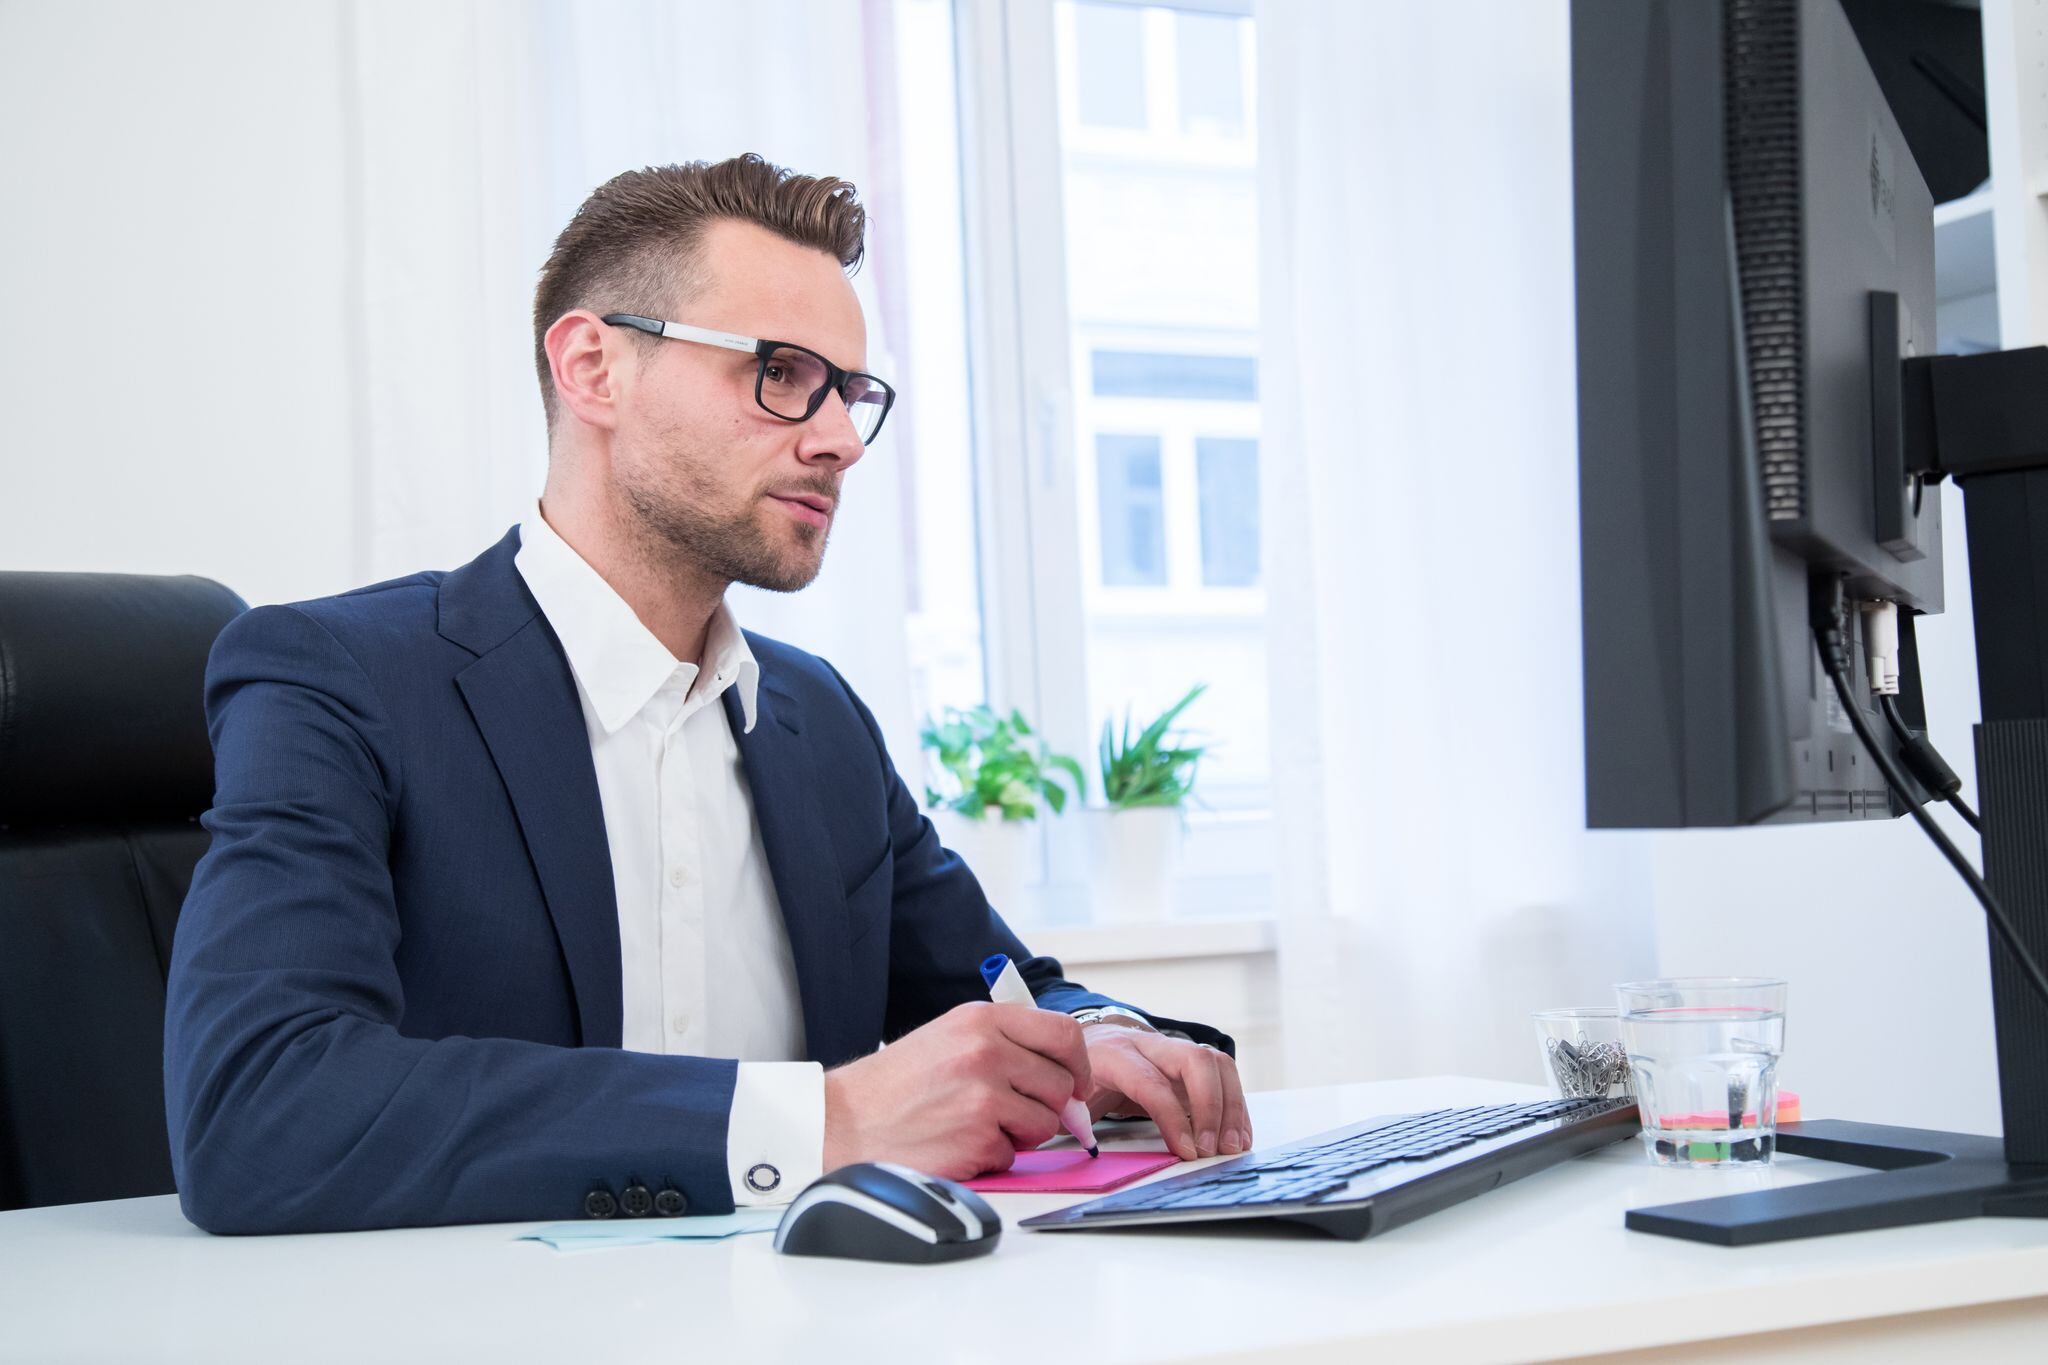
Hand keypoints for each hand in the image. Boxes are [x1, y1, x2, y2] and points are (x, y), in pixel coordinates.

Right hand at [822, 1001, 1091, 1179]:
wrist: (844, 1121)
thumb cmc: (897, 1084)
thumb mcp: (949, 1037)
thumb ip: (1006, 1044)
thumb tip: (1064, 1074)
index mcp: (981, 1020)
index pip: (1063, 1033)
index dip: (1078, 1064)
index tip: (1075, 1083)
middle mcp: (986, 1051)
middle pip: (1061, 1085)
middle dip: (1045, 1106)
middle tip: (1012, 1112)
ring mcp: (984, 1096)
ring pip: (1044, 1123)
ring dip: (1019, 1133)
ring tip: (976, 1124)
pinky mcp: (977, 1139)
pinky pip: (1013, 1154)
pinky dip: (991, 1156)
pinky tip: (957, 1143)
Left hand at [1080, 1026, 1251, 1160]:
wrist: (1089, 1041)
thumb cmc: (1079, 1076)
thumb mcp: (1068, 1095)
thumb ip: (1075, 1118)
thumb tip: (1089, 1150)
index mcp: (1114, 1054)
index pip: (1152, 1082)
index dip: (1174, 1118)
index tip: (1188, 1152)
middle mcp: (1149, 1045)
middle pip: (1195, 1060)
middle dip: (1212, 1107)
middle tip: (1213, 1149)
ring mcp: (1174, 1050)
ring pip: (1216, 1062)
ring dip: (1232, 1106)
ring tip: (1232, 1146)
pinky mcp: (1191, 1062)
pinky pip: (1224, 1075)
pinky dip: (1236, 1106)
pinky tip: (1238, 1134)